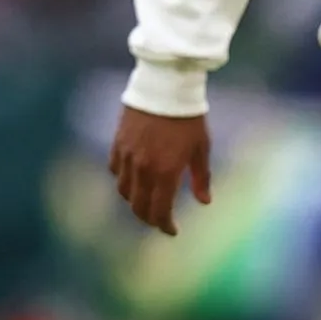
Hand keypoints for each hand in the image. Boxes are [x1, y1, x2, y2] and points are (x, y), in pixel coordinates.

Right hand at [110, 107, 211, 237]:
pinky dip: (123, 181)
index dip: (165, 225)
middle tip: (160, 221)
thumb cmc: (189, 118)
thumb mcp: (202, 148)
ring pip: (124, 191)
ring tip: (147, 202)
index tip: (172, 231)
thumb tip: (205, 202)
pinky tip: (134, 181)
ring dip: (135, 201)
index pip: (160, 210)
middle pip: (138, 206)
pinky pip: (115, 171)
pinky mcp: (117, 144)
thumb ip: (201, 177)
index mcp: (165, 172)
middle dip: (149, 218)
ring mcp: (126, 157)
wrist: (164, 88)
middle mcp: (142, 169)